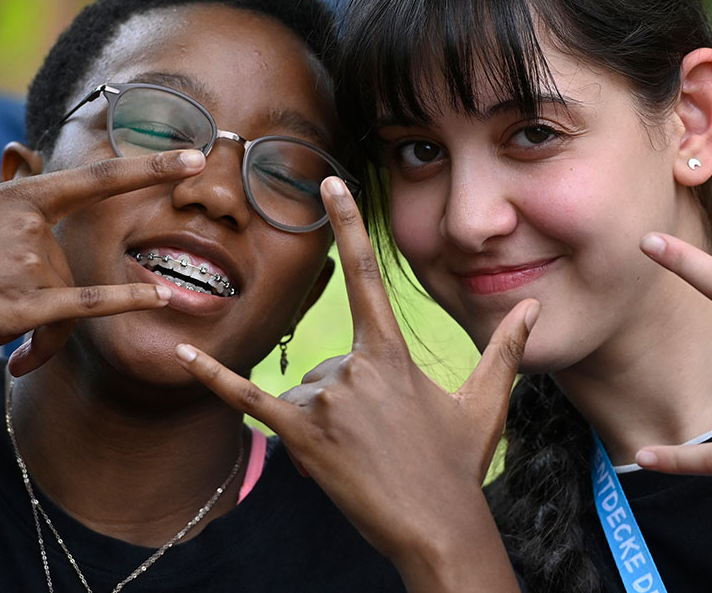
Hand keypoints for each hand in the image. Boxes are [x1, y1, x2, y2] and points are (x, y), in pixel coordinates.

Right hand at [0, 96, 203, 374]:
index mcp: (18, 197)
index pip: (97, 180)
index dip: (150, 168)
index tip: (195, 157)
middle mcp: (30, 226)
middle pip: (72, 266)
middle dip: (47, 297)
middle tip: (3, 321)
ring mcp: (26, 264)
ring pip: (65, 299)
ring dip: (39, 330)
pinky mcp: (17, 306)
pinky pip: (83, 305)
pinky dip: (124, 302)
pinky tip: (160, 297)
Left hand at [176, 176, 537, 564]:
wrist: (438, 527)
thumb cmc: (460, 465)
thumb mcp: (486, 401)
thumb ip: (504, 348)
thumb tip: (532, 307)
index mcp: (393, 352)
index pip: (367, 274)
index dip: (349, 224)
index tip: (329, 184)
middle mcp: (355, 367)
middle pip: (328, 361)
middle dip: (346, 400)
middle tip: (382, 443)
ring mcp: (326, 401)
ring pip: (307, 390)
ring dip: (324, 420)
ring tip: (363, 458)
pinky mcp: (301, 434)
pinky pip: (249, 400)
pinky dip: (214, 378)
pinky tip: (179, 355)